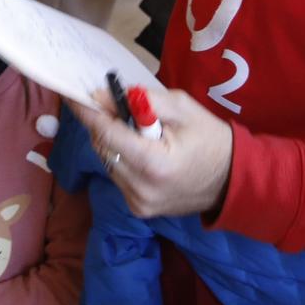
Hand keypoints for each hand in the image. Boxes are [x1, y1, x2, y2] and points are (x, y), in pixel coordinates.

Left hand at [71, 82, 234, 218]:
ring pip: (106, 161)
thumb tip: (100, 96)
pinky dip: (121, 158)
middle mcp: (141, 188)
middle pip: (103, 147)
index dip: (87, 112)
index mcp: (154, 163)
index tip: (71, 94)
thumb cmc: (210, 138)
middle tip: (114, 106)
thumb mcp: (182, 108)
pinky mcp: (138, 209)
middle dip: (104, 124)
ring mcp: (138, 203)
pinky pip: (117, 175)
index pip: (107, 134)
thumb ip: (141, 100)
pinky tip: (141, 151)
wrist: (233, 181)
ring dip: (112, 142)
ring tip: (136, 131)